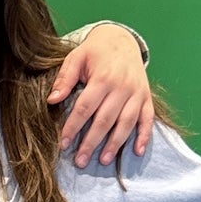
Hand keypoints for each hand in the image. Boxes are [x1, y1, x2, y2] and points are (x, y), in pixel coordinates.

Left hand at [48, 22, 154, 166]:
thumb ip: (65, 79)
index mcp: (103, 78)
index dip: (73, 127)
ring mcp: (136, 94)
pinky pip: (148, 119)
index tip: (63, 144)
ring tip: (102, 160)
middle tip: (80, 161)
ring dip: (115, 144)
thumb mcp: (76, 57)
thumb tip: (52, 100)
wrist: (122, 40)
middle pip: (105, 120)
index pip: (85, 108)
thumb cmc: (95, 51)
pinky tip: (137, 152)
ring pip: (126, 123)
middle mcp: (122, 88)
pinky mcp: (146, 97)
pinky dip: (144, 136)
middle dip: (91, 142)